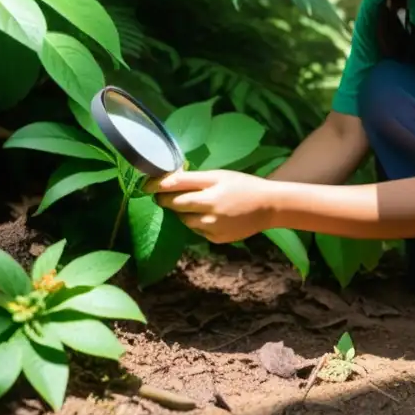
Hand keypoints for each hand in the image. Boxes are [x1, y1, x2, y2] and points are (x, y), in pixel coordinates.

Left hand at [143, 169, 275, 243]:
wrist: (268, 206)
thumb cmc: (243, 185)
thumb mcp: (220, 175)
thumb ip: (195, 179)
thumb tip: (167, 181)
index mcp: (212, 187)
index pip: (177, 185)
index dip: (157, 185)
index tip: (145, 186)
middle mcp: (210, 208)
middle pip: (176, 204)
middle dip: (166, 200)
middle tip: (161, 197)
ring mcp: (213, 226)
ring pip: (184, 220)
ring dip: (182, 213)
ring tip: (192, 206)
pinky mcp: (216, 239)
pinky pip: (197, 231)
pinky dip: (197, 224)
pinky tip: (208, 217)